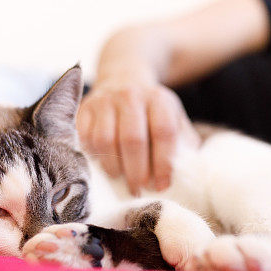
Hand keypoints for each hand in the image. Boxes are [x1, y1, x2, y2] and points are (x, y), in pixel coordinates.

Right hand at [77, 77, 198, 194]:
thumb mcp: (175, 120)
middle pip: (133, 139)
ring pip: (106, 141)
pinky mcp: (85, 108)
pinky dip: (94, 157)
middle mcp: (131, 96)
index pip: (163, 132)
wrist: (123, 80)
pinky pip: (86, 139)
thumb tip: (186, 175)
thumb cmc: (153, 112)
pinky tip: (103, 165)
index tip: (162, 185)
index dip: (163, 163)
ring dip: (114, 167)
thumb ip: (183, 145)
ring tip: (121, 179)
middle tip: (138, 190)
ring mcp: (105, 101)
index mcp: (159, 99)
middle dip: (136, 171)